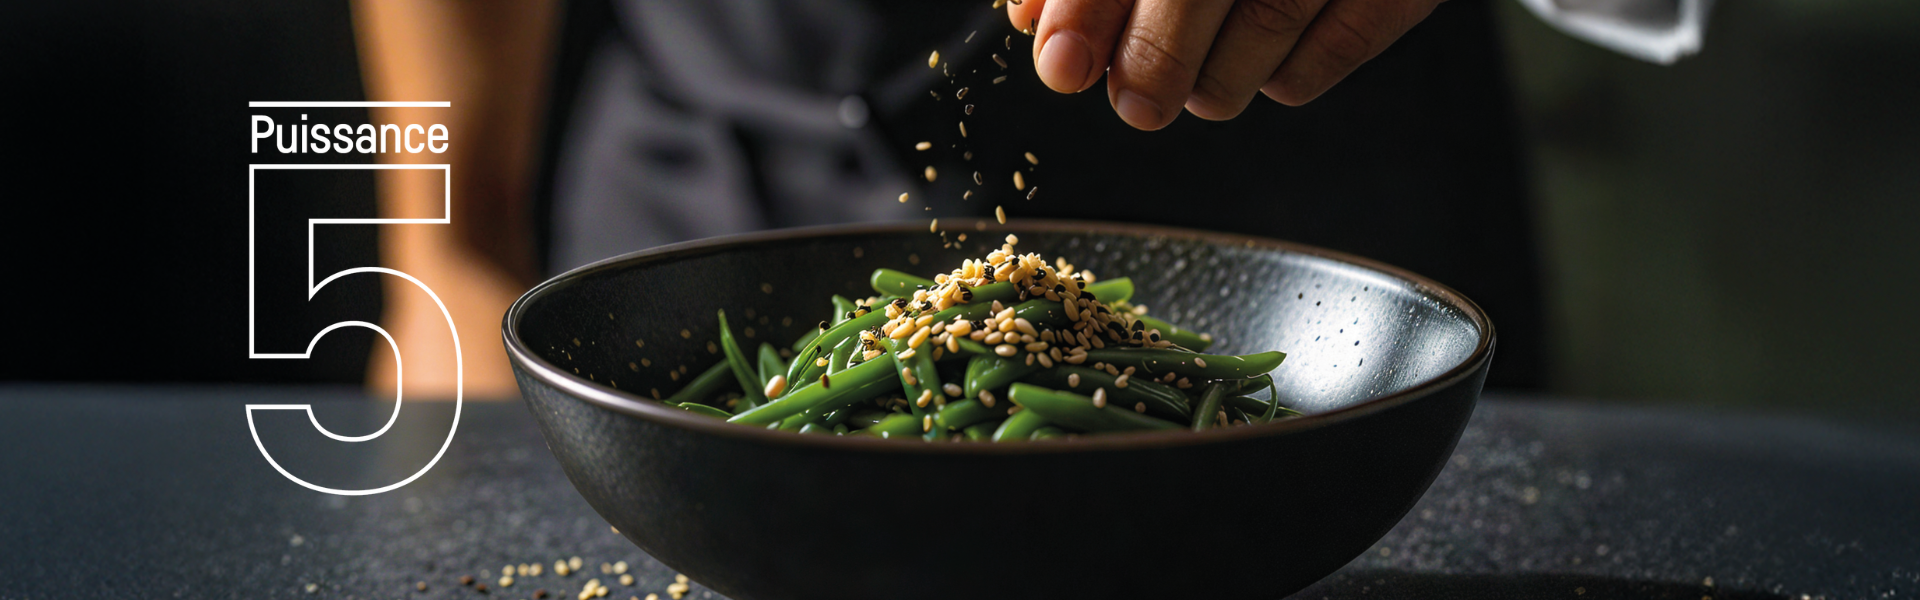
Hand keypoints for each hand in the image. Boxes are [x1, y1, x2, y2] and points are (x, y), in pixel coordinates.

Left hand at [1009, 0, 1444, 129]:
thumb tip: (1035, 16)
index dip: (1087, 10)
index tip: (1062, 64)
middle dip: (1155, 61)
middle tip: (1136, 101)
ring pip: (1271, 24)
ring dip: (1216, 80)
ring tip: (1192, 86)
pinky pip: (1341, 43)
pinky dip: (1289, 73)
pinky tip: (1264, 63)